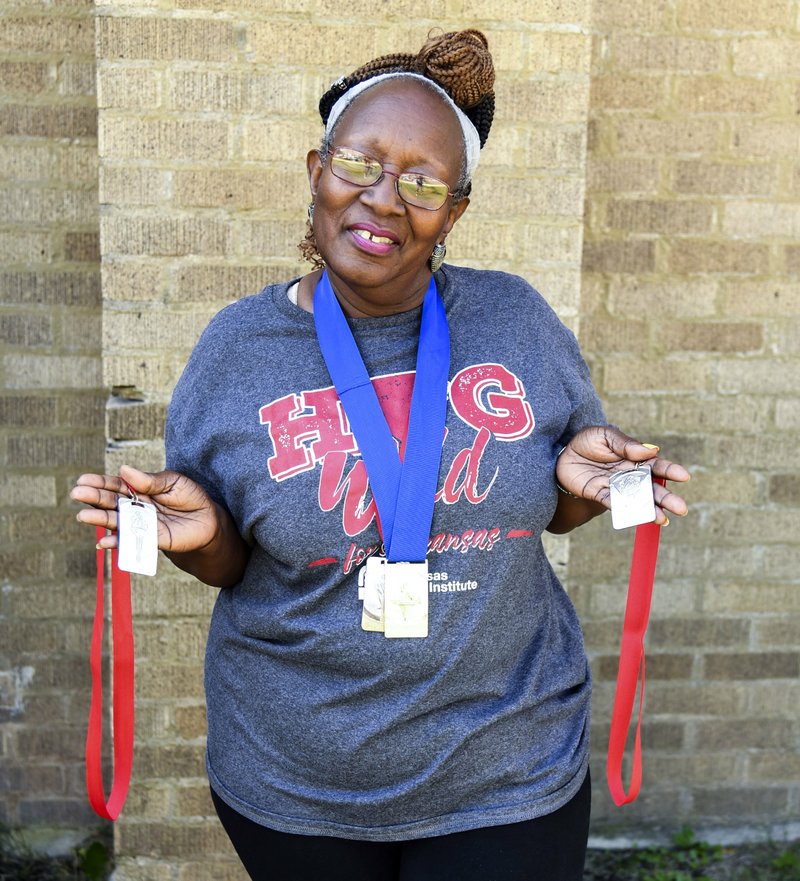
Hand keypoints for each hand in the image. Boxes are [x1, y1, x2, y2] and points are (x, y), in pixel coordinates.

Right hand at [70, 464, 221, 552]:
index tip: (82, 480)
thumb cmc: (190, 496)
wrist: (208, 520)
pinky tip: (104, 542)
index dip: (99, 482)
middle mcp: (135, 506)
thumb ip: (150, 480)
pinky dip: (116, 542)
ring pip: (116, 521)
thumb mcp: (173, 481)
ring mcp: (140, 523)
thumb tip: (124, 470)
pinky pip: (130, 540)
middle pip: (111, 502)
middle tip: (76, 493)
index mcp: (139, 488)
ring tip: (83, 516)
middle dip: (94, 498)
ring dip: (99, 519)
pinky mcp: (149, 539)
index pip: (116, 485)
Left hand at [556, 426, 689, 524]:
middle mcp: (629, 475)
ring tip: (662, 519)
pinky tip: (634, 516)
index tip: (684, 476)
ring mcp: (615, 486)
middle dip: (665, 498)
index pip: (656, 465)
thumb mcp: (605, 435)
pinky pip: (612, 502)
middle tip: (681, 508)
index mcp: (635, 459)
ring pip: (635, 499)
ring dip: (649, 509)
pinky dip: (622, 508)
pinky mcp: (599, 494)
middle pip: (650, 488)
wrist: (563, 453)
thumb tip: (652, 451)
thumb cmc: (588, 441)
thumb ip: (625, 444)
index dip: (670, 470)